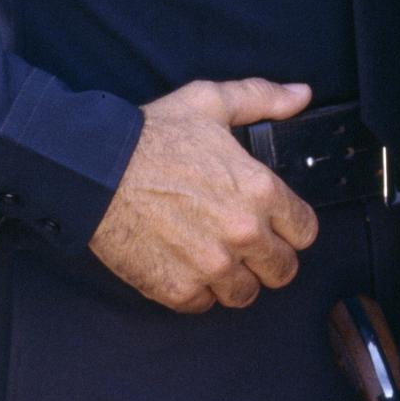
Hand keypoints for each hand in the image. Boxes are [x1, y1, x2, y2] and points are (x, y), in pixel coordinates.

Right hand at [88, 78, 321, 313]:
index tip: (276, 224)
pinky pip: (205, 306)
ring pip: (246, 294)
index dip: (292, 228)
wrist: (93, 171)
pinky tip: (185, 266)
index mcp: (261, 191)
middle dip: (269, 258)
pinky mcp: (177, 289)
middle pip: (283, 270)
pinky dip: (197, 291)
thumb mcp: (211, 102)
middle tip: (246, 245)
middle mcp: (244, 233)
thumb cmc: (153, 136)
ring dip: (235, 279)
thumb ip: (263, 98)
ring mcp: (211, 266)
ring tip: (216, 257)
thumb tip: (301, 95)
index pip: (306, 231)